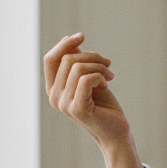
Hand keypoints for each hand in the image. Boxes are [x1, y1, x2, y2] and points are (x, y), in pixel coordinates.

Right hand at [44, 33, 143, 167]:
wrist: (116, 132)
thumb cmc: (104, 106)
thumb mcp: (89, 78)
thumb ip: (77, 62)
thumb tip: (69, 40)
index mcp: (54, 89)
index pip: (50, 59)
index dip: (64, 44)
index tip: (82, 35)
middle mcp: (54, 97)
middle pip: (67, 59)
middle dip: (91, 56)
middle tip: (108, 64)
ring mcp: (64, 104)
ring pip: (77, 67)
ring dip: (99, 66)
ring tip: (110, 74)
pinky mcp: (77, 109)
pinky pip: (86, 79)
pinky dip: (100, 76)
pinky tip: (107, 83)